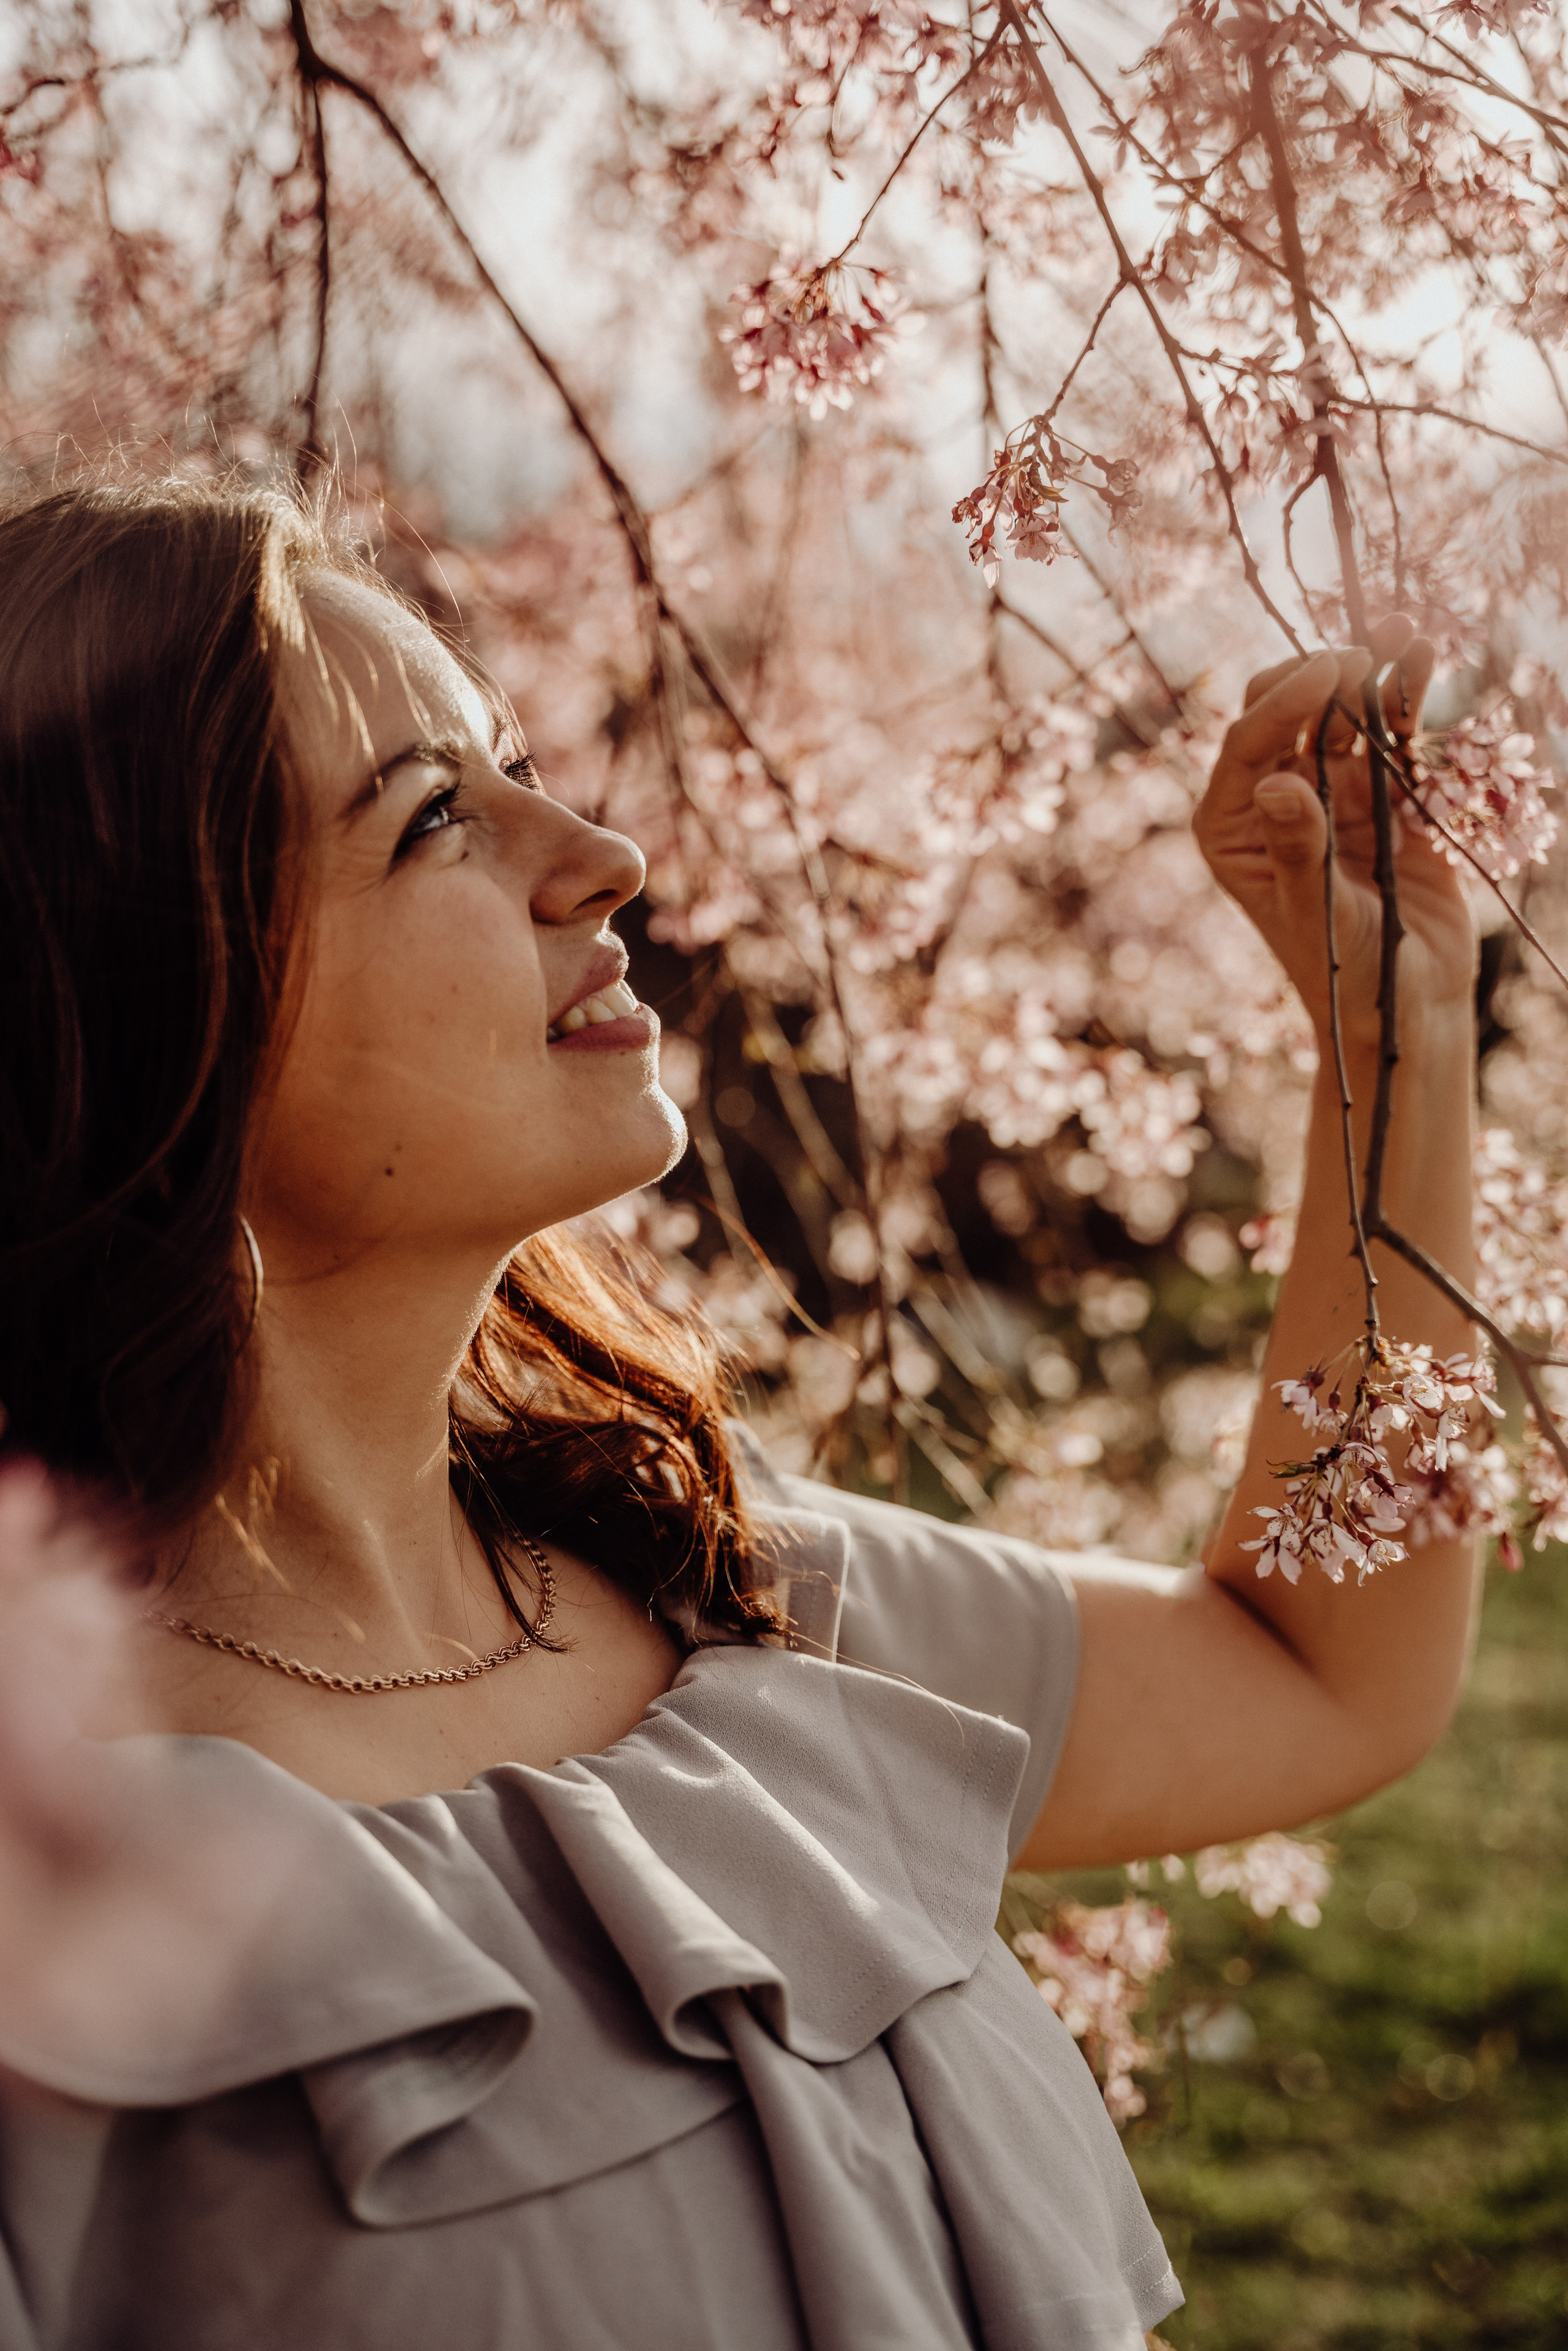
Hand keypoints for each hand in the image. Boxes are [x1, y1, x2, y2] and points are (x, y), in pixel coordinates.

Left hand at [1194, 615, 1476, 1054]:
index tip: (1331, 669)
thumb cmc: (1349, 977)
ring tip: (1405, 629)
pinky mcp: (1381, 796)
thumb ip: (1301, 850)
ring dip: (1370, 670)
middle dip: (1321, 674)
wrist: (1409, 1005)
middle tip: (1364, 651)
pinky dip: (1404, 695)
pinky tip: (1423, 655)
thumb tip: (1277, 783)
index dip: (1287, 701)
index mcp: (1234, 829)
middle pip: (1286, 712)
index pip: (1248, 746)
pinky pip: (1389, 733)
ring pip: (1342, 713)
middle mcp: (1275, 801)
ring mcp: (1329, 794)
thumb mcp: (1322, 915)